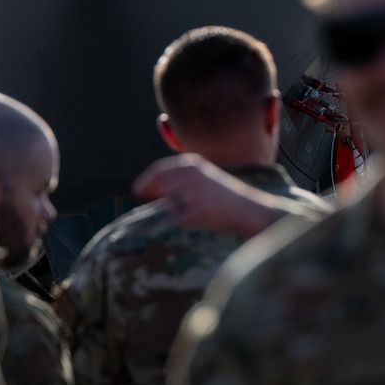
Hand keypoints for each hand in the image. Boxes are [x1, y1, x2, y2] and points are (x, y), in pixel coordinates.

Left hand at [132, 155, 287, 237]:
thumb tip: (150, 189)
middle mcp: (191, 175)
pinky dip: (188, 221)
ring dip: (176, 210)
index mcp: (192, 163)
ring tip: (197, 210)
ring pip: (169, 205)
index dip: (146, 181)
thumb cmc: (222, 194)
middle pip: (159, 186)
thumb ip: (179, 178)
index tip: (137, 191)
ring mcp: (194, 192)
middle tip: (149, 202)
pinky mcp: (197, 211)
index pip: (159, 170)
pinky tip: (203, 218)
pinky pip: (181, 219)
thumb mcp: (203, 175)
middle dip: (152, 194)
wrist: (247, 208)